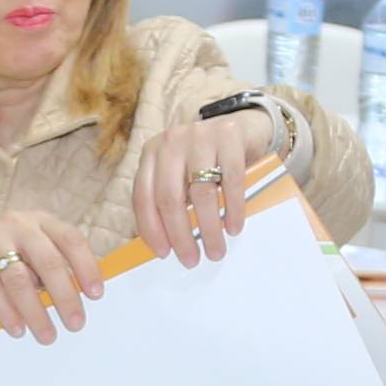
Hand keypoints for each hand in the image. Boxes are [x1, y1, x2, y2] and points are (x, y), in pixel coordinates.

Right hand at [0, 204, 99, 342]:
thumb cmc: (5, 247)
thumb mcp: (31, 243)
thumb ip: (51, 263)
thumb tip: (78, 298)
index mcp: (42, 221)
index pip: (70, 240)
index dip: (86, 267)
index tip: (96, 294)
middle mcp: (19, 225)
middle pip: (47, 261)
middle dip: (65, 296)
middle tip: (76, 323)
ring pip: (18, 279)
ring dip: (35, 311)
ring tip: (47, 335)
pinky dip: (7, 312)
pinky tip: (18, 329)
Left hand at [130, 104, 272, 266]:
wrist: (243, 125)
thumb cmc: (207, 158)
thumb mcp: (180, 172)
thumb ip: (170, 197)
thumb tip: (167, 243)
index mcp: (152, 153)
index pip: (143, 196)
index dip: (151, 228)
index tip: (163, 253)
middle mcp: (171, 142)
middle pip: (169, 197)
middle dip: (180, 235)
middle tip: (191, 260)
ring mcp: (200, 136)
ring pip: (201, 193)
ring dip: (208, 229)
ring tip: (215, 251)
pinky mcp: (229, 136)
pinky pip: (231, 181)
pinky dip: (232, 210)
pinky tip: (233, 228)